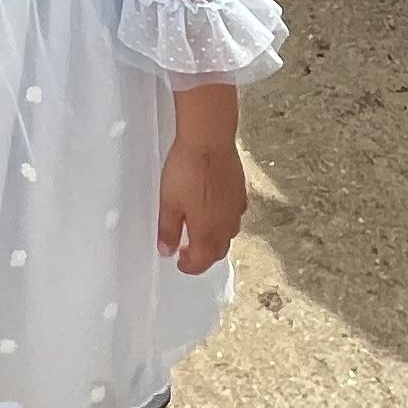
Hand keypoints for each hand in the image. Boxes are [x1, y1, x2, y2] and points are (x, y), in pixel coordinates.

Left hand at [157, 127, 246, 273]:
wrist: (209, 141)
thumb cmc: (188, 170)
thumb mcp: (169, 203)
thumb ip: (168, 230)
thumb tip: (167, 250)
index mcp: (207, 232)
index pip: (201, 261)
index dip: (189, 266)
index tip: (180, 262)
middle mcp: (226, 225)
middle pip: (217, 251)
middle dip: (203, 255)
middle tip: (188, 250)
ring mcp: (236, 209)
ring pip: (228, 234)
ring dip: (215, 239)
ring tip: (200, 231)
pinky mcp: (240, 191)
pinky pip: (234, 214)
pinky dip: (224, 219)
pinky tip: (215, 209)